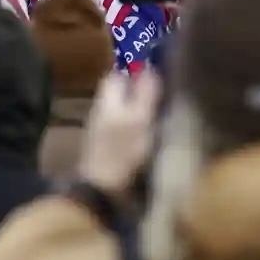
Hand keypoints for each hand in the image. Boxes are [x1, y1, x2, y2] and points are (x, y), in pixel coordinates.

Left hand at [79, 68, 162, 194]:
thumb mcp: (140, 118)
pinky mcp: (104, 150)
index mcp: (107, 100)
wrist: (101, 192)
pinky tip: (147, 136)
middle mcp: (100, 112)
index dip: (133, 70)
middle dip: (136, 90)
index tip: (154, 70)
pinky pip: (120, 130)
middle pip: (117, 93)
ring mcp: (100, 133)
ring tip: (158, 113)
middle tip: (160, 93)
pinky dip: (133, 128)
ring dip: (135, 110)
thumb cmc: (123, 151)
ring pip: (119, 111)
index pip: (116, 75)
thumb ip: (145, 92)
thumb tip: (149, 67)